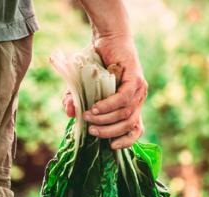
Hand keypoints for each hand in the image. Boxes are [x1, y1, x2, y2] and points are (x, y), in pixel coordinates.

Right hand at [63, 34, 146, 149]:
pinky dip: (110, 105)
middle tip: (92, 131)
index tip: (111, 147)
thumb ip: (76, 100)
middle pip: (129, 125)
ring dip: (107, 119)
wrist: (107, 38)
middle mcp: (138, 99)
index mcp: (131, 105)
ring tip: (89, 117)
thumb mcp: (82, 86)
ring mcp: (139, 89)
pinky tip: (96, 107)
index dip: (126, 141)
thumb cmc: (96, 62)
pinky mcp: (136, 78)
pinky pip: (124, 98)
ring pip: (126, 113)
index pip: (136, 130)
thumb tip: (69, 113)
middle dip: (109, 132)